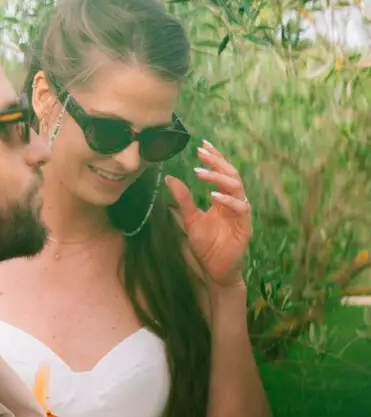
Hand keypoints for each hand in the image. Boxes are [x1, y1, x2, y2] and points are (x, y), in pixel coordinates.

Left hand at [164, 141, 251, 288]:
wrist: (215, 270)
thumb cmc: (206, 246)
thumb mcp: (190, 220)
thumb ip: (183, 199)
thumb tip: (170, 178)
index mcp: (223, 199)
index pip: (221, 173)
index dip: (214, 158)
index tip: (202, 146)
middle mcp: (234, 203)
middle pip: (231, 175)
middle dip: (217, 162)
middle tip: (202, 153)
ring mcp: (241, 214)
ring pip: (237, 188)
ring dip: (218, 178)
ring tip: (200, 172)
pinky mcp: (245, 227)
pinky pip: (241, 209)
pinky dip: (228, 201)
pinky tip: (213, 196)